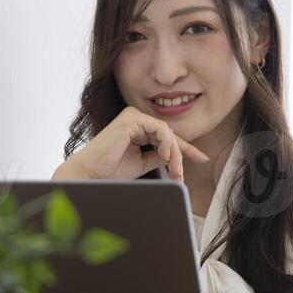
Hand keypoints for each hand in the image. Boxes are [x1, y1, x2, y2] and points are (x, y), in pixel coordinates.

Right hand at [53, 106, 208, 181]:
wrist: (91, 174)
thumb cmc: (110, 170)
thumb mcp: (142, 163)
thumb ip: (159, 156)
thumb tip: (178, 156)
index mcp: (137, 128)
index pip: (166, 137)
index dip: (185, 149)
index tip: (202, 159)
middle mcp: (135, 119)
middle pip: (169, 134)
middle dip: (180, 155)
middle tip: (180, 176)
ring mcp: (133, 116)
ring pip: (167, 132)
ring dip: (175, 153)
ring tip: (174, 172)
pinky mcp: (131, 119)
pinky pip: (160, 128)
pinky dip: (166, 143)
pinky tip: (166, 157)